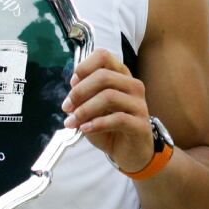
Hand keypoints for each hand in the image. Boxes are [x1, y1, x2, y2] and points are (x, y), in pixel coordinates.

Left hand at [63, 48, 154, 173]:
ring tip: (72, 122)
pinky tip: (86, 129)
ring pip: (109, 96)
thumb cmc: (110, 128)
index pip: (104, 56)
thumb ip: (83, 96)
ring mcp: (139, 104)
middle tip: (66, 107)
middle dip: (80, 91)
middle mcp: (133, 85)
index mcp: (121, 76)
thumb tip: (73, 84)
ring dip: (85, 110)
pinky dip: (97, 123)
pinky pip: (118, 118)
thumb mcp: (92, 109)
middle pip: (103, 76)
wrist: (130, 152)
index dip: (84, 67)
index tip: (72, 83)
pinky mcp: (141, 124)